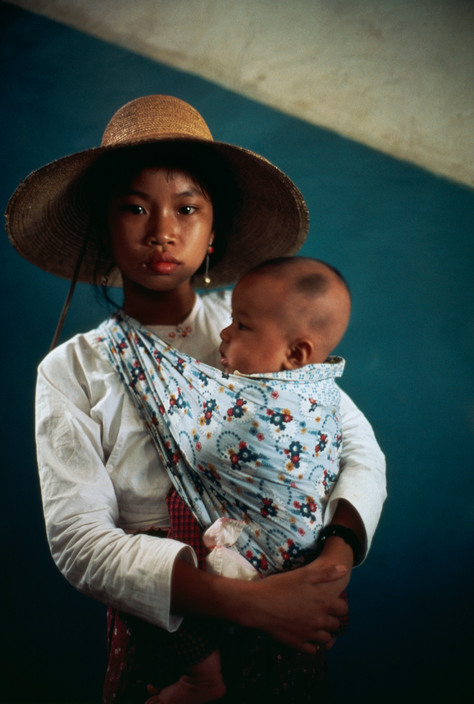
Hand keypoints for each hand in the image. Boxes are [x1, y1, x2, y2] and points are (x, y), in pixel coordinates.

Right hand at [171, 558, 347, 653]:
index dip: (339, 605)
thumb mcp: (303, 574)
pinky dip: (312, 644)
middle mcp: (319, 621)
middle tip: (320, 612)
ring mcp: (308, 634)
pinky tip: (304, 635)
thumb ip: (326, 573)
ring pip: (326, 639)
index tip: (331, 602)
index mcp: (323, 603)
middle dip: (331, 619)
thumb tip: (344, 570)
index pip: (343, 609)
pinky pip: (312, 650)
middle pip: (335, 625)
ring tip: (312, 623)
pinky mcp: (297, 644)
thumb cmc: (280, 586)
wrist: (257, 604)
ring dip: (323, 632)